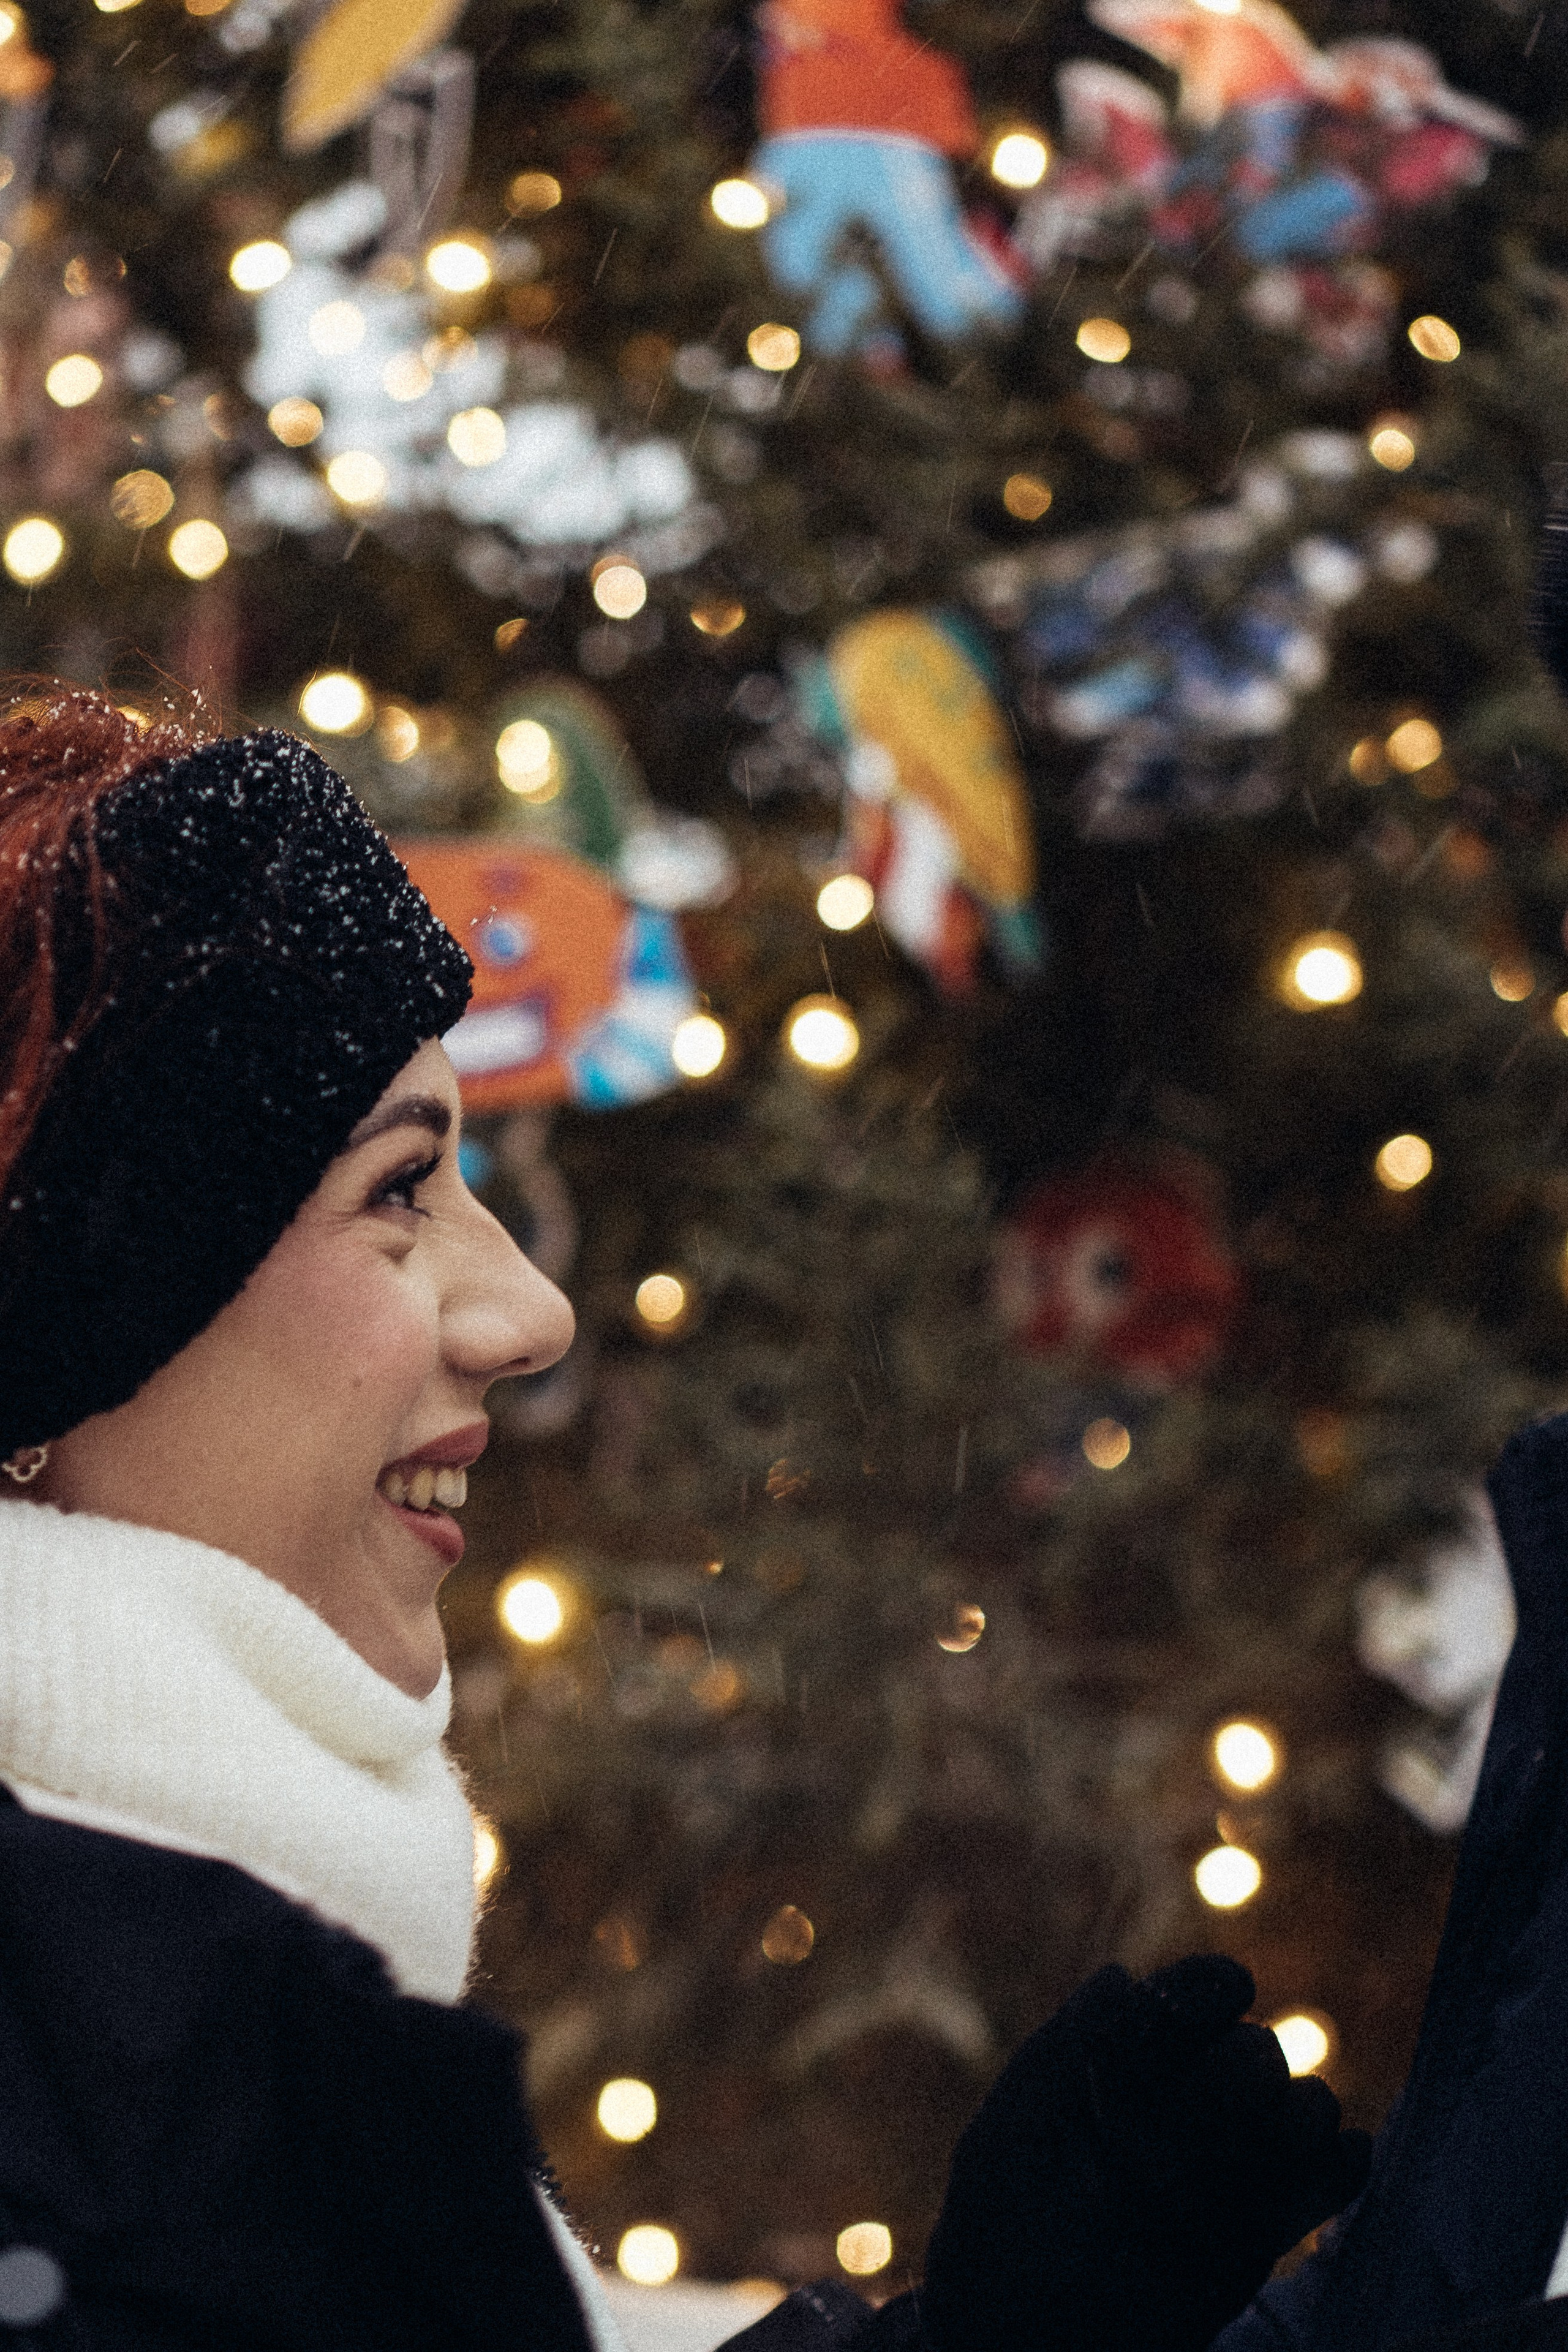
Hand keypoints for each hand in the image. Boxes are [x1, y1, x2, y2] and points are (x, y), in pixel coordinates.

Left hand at [921, 1955, 1371, 2351]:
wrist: (1023, 2345)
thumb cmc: (997, 2237)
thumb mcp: (1009, 2140)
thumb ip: (1062, 2055)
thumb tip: (1121, 1978)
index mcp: (1120, 2063)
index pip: (1191, 1996)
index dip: (1211, 1989)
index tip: (1226, 1997)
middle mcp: (1182, 2103)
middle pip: (1256, 2053)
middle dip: (1240, 2076)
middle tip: (1195, 2125)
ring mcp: (1229, 2166)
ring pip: (1306, 2106)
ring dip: (1292, 2124)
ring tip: (1238, 2169)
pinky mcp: (1262, 2230)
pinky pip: (1333, 2174)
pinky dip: (1338, 2166)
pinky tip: (1314, 2179)